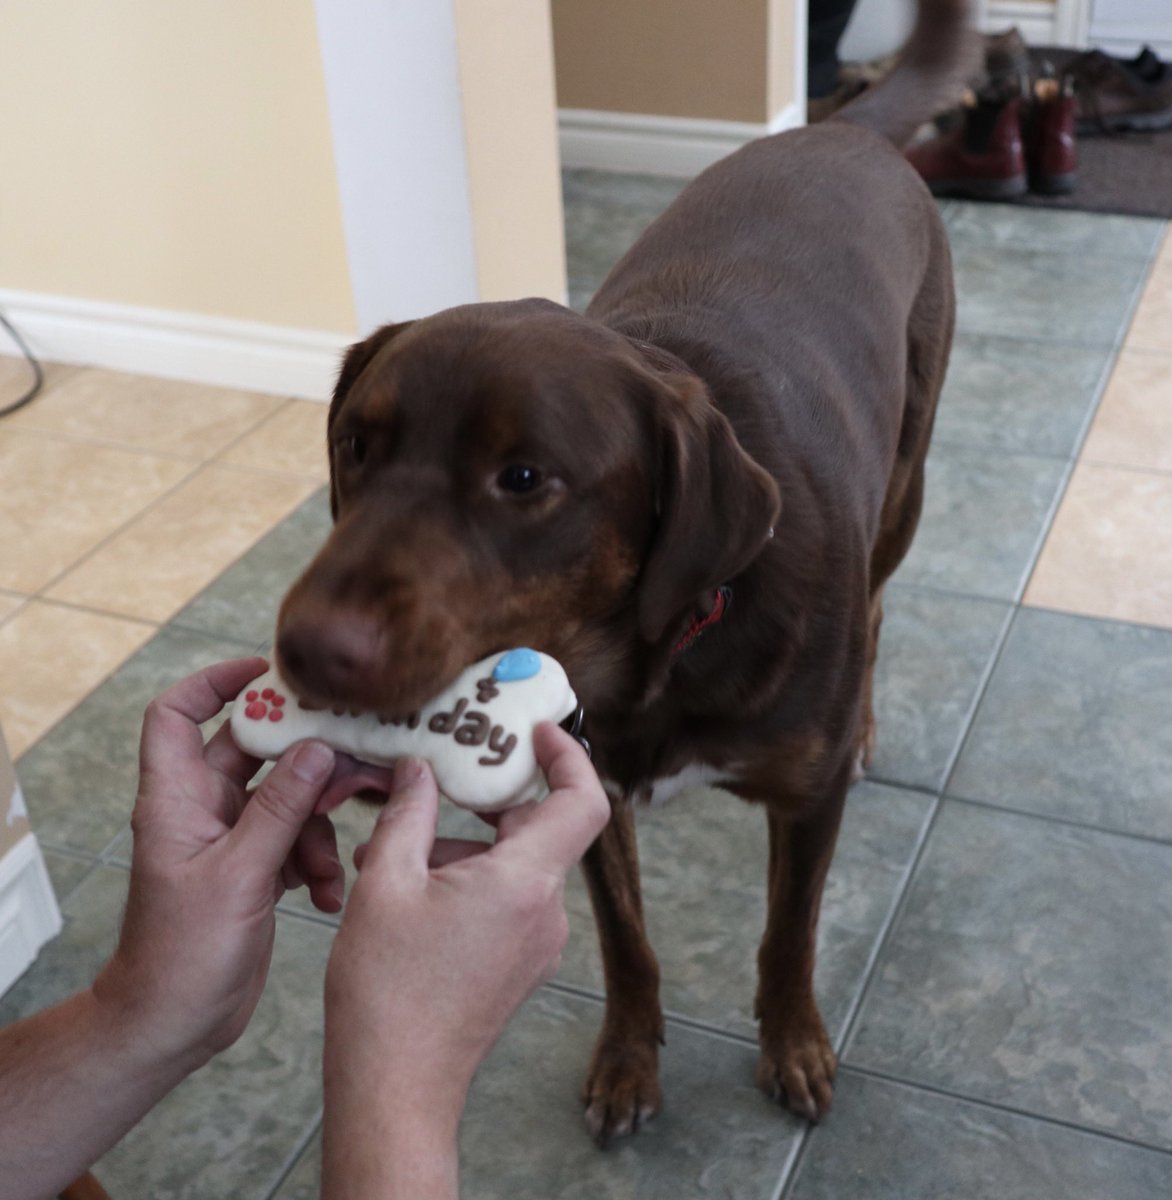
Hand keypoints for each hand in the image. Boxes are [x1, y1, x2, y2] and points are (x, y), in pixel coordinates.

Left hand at [94, 658, 392, 1067]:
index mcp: (177, 800)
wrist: (174, 1024)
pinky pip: (298, 840)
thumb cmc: (183, 955)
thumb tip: (317, 749)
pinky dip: (319, 860)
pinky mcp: (257, 868)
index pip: (175, 715)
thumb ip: (280, 809)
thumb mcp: (238, 875)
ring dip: (320, 826)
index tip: (268, 672)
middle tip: (354, 757)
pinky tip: (327, 894)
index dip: (214, 683)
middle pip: (256, 753)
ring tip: (335, 862)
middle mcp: (203, 809)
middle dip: (306, 758)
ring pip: (289, 799)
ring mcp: (232, 839)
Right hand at [321, 723, 609, 1197]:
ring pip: (515, 863)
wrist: (396, 1085)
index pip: (584, 801)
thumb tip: (419, 768)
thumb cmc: (388, 990)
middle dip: (484, 801)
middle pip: (538, 827)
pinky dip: (469, 879)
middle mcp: (546, 911)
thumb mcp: (385, 882)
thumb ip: (408, 812)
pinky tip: (410, 889)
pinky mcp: (521, 962)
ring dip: (463, 846)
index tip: (536, 730)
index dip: (570, 755)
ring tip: (392, 854)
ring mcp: (538, 941)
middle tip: (435, 780)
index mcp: (525, 882)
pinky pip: (509, 897)